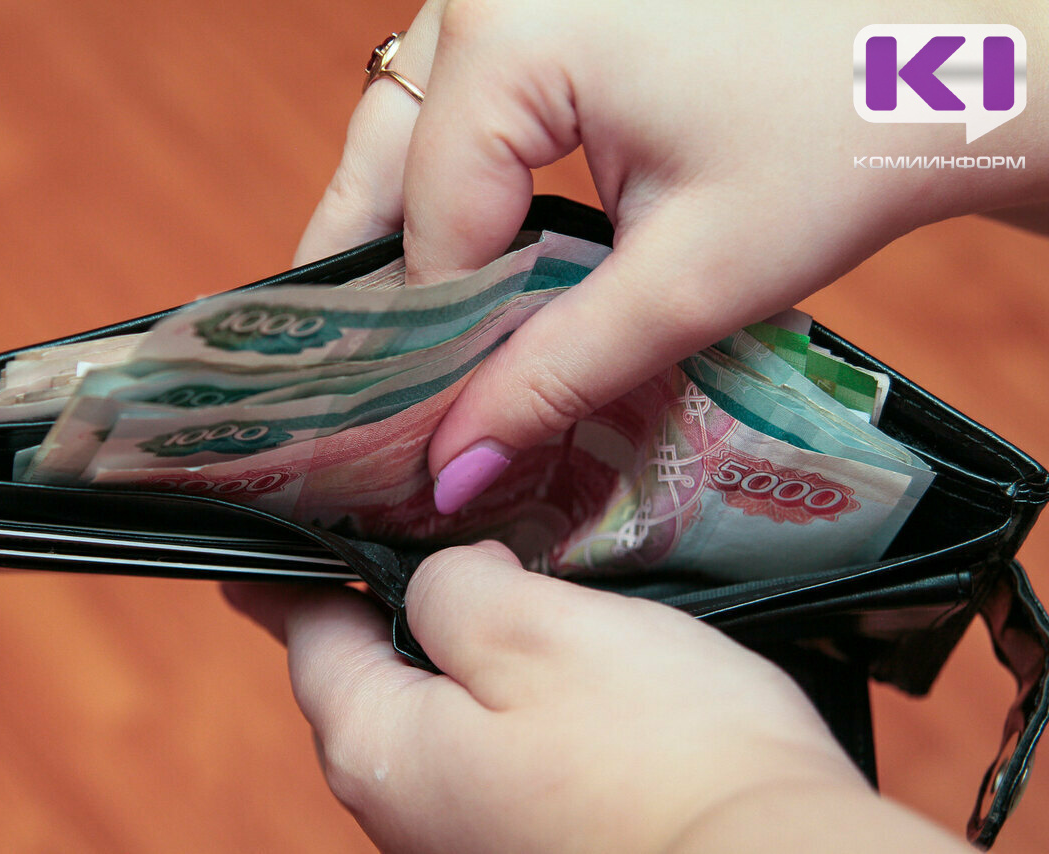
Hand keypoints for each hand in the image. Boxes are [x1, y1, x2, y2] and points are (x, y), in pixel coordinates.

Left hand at [224, 543, 969, 852]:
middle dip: (368, 609)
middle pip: (366, 683)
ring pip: (436, 715)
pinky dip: (501, 694)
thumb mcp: (529, 627)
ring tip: (466, 578)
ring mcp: (474, 834)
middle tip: (375, 538)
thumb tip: (440, 579)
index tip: (259, 543)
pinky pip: (493, 749)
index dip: (290, 576)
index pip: (308, 637)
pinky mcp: (540, 839)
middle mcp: (409, 808)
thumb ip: (450, 585)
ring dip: (446, 648)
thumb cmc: (657, 753)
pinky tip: (540, 660)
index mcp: (383, 748)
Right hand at [298, 0, 1048, 512]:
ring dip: (406, 216)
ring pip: (408, 116)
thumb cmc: (845, 137)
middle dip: (377, 271)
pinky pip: (459, 89)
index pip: (429, 224)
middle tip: (368, 380)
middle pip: (386, 154)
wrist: (945, 54)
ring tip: (408, 324)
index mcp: (515, 34)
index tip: (430, 428)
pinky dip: (454, 167)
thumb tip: (457, 466)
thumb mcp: (689, 278)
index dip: (429, 341)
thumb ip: (557, 374)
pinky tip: (467, 239)